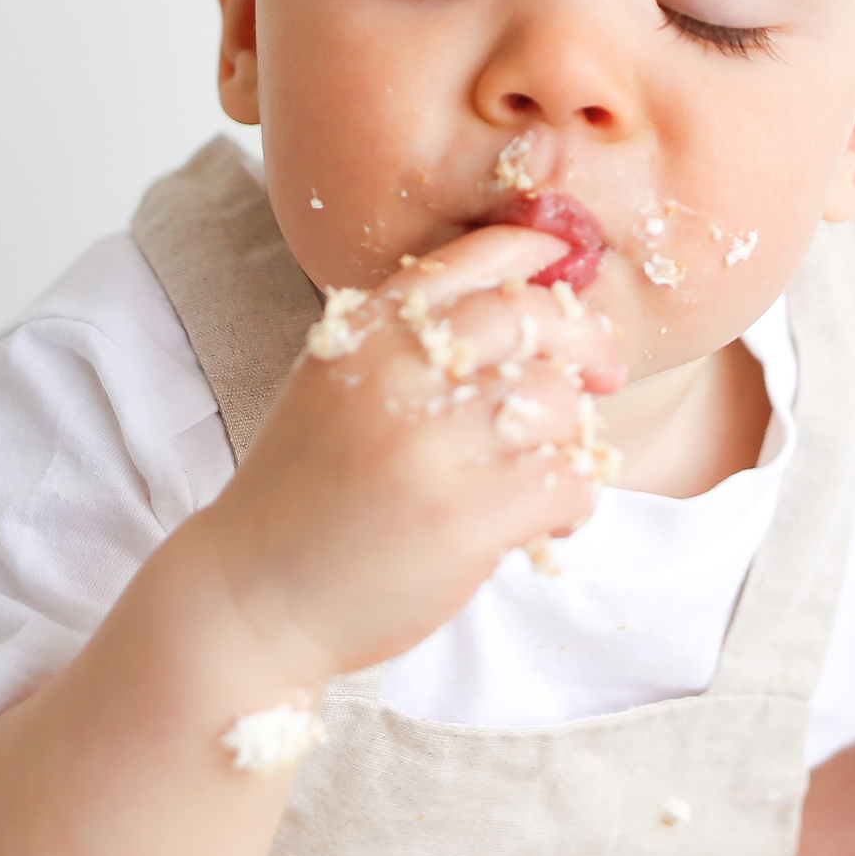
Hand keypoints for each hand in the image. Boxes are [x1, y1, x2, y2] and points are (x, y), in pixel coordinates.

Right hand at [192, 223, 625, 682]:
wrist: (250, 598)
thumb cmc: (306, 496)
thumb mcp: (337, 386)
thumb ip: (411, 343)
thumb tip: (528, 305)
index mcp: (365, 331)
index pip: (477, 259)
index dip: (540, 257)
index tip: (570, 275)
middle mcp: (395, 373)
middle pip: (534, 320)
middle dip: (587, 342)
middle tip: (604, 374)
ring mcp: (430, 444)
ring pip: (559, 401)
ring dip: (576, 437)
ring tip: (551, 472)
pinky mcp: (465, 516)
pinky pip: (567, 479)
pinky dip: (575, 499)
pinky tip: (547, 521)